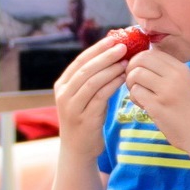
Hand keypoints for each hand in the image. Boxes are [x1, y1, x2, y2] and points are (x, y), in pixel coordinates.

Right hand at [52, 33, 130, 154]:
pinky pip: (100, 97)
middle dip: (105, 56)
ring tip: (126, 61)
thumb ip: (91, 79)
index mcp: (62, 85)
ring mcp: (72, 108)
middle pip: (86, 69)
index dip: (97, 49)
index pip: (80, 61)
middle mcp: (64, 95)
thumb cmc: (85, 119)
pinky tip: (124, 78)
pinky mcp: (84, 119)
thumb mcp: (83, 97)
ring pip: (92, 82)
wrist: (78, 150)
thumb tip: (112, 54)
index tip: (114, 39)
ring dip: (111, 69)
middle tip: (123, 46)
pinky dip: (112, 85)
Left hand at [119, 46, 189, 156]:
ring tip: (139, 95)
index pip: (152, 52)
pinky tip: (143, 105)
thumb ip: (167, 73)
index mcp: (181, 68)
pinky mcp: (158, 106)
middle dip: (131, 70)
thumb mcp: (184, 84)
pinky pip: (135, 92)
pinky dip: (134, 98)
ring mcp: (166, 90)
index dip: (139, 61)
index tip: (140, 73)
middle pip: (140, 59)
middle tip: (134, 83)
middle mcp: (175, 76)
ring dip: (131, 85)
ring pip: (135, 75)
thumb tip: (141, 61)